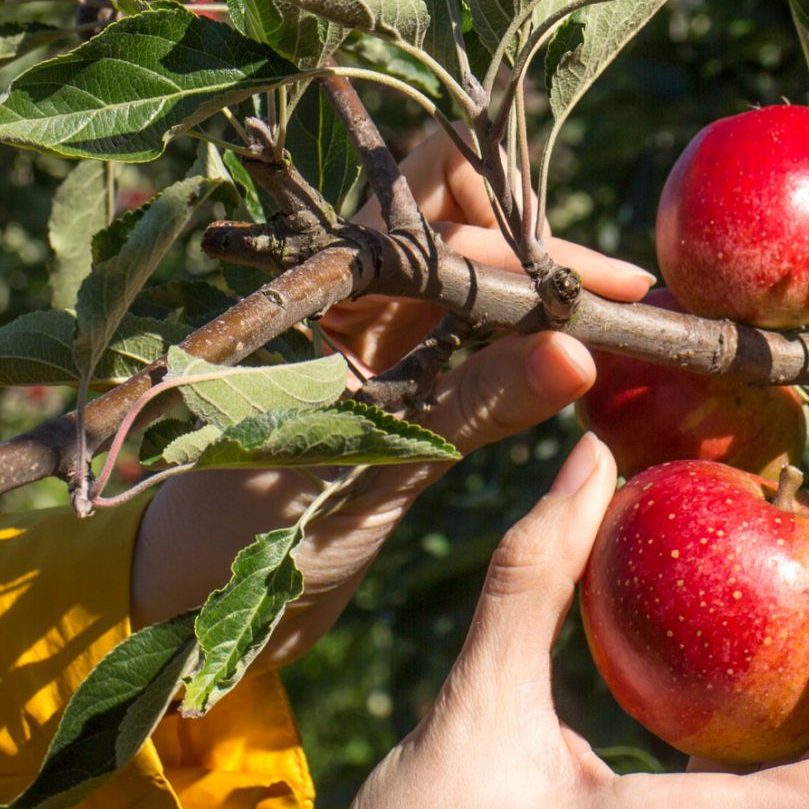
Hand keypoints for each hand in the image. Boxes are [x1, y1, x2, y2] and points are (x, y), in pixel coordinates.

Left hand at [131, 133, 655, 660]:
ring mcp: (373, 334)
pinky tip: (573, 370)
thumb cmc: (247, 529)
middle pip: (465, 215)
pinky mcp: (391, 381)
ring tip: (616, 332)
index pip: (452, 215)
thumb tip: (578, 354)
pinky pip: (469, 337)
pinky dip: (524, 344)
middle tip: (621, 303)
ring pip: (473, 276)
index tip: (618, 292)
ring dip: (540, 296)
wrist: (186, 594)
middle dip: (544, 248)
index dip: (541, 248)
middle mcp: (354, 290)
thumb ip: (472, 405)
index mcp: (331, 282)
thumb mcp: (373, 462)